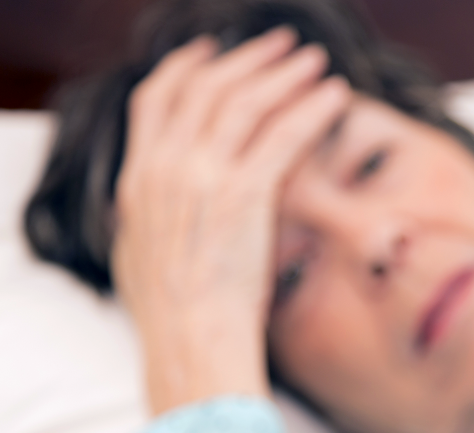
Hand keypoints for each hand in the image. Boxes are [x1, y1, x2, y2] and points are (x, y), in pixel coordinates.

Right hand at [111, 28, 350, 413]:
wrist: (190, 347)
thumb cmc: (176, 322)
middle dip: (246, 59)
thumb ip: (146, 221)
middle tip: (281, 44)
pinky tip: (336, 97)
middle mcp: (164, 168)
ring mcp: (202, 178)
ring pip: (245, 101)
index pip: (155, 100)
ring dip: (284, 74)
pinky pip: (283, 134)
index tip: (210, 52)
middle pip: (205, 88)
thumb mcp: (142, 260)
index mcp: (137, 181)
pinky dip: (311, 108)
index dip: (185, 69)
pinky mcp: (244, 194)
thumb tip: (145, 212)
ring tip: (315, 61)